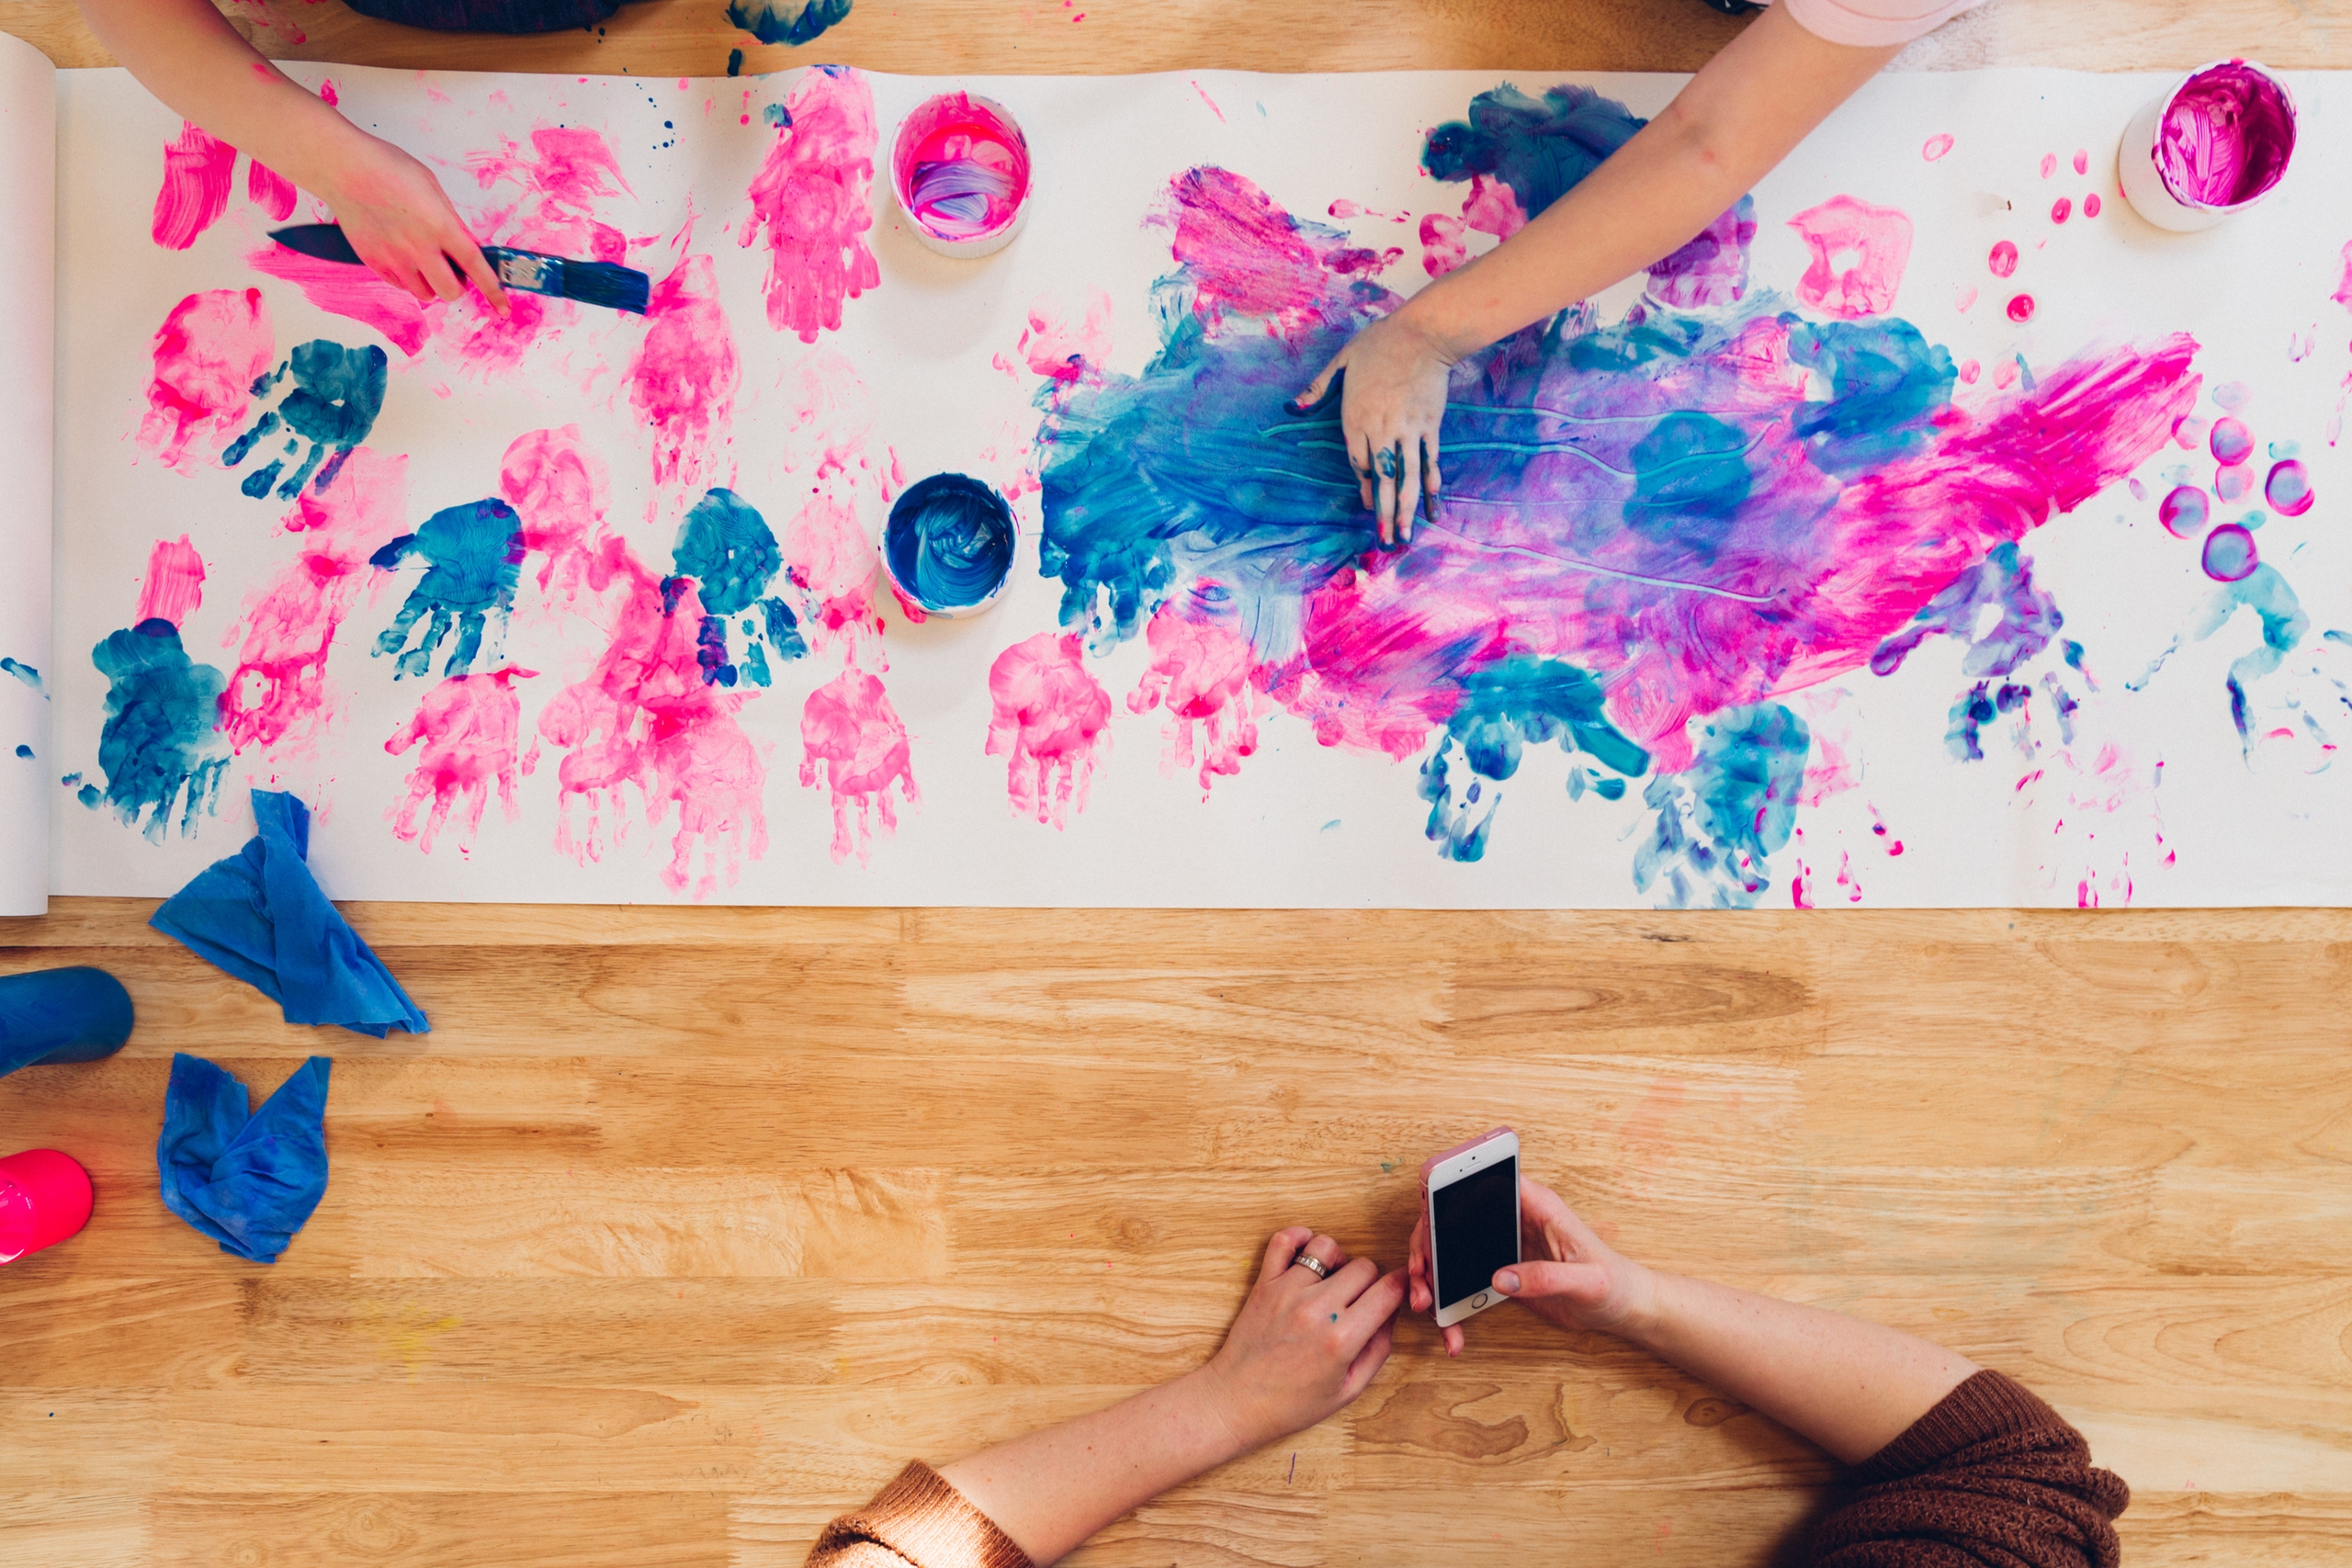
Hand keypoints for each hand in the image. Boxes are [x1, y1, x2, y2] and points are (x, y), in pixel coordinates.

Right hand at [316, 130, 507, 314]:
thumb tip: (463, 243)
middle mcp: (419, 248)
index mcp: (441, 226)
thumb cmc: (388, 169)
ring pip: (425, 294)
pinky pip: (400, 286)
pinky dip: (407, 280)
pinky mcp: (373, 261)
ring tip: (425, 263)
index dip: (492, 291)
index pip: (476, 268)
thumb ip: (450, 220)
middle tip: (452, 271)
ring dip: (432, 285)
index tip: (502, 307)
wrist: (345, 168)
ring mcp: (394, 258)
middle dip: (457, 286)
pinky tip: (403, 259)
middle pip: (450, 292)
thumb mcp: (432, 187)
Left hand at [1194, 1225, 1407, 1451]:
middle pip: (1364, 1266)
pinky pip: (1284, 1240)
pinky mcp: (1264, 1283)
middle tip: (1360, 1300)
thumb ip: (1377, 1351)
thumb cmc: (1291, 1403)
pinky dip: (1299, 1238)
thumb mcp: (1348, 1390)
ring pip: (1328, 1248)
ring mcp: (1288, 1291)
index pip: (1388, 1291)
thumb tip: (1390, 1316)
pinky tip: (1307, 1253)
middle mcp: (1317, 1309)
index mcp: (1342, 1338)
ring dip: (1338, 1261)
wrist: (1237, 1402)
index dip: (1401, 1288)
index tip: (1399, 1289)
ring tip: (1332, 1282)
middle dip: (1370, 1281)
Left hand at [1290, 309, 1455, 546]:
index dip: (1365, 487)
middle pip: (1383, 478)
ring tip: (1408, 535)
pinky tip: (1434, 505)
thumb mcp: (1341, 362)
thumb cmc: (1379, 344)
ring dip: (1408, 508)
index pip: (1359, 463)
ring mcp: (1409, 429)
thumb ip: (1317, 388)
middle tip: (1387, 542)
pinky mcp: (1430, 424)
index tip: (1369, 509)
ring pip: (1407, 476)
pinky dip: (1431, 482)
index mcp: (1356, 418)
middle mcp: (1382, 429)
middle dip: (1386, 513)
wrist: (1422, 333)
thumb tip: (1290, 405)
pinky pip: (1430, 459)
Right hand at [1409, 1177, 1658, 1355]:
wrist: (1623, 1307)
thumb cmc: (1614, 1284)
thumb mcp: (1586, 1281)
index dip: (1448, 1191)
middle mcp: (1513, 1219)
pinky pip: (1464, 1281)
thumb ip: (1546, 1277)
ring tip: (1427, 1305)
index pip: (1483, 1180)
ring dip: (1431, 1275)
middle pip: (1452, 1217)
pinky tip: (1452, 1330)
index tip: (1427, 1216)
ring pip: (1450, 1250)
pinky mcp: (1502, 1271)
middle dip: (1427, 1244)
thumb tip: (1500, 1278)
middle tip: (1420, 1275)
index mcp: (1535, 1205)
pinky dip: (1451, 1303)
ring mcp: (1503, 1245)